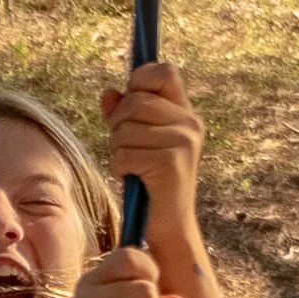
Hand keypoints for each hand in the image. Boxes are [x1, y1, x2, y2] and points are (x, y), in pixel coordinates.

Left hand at [99, 59, 203, 248]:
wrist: (170, 226)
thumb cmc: (150, 182)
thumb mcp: (137, 142)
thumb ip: (123, 114)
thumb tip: (108, 92)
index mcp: (186, 113)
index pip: (165, 71)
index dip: (140, 79)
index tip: (129, 98)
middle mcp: (190, 123)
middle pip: (135, 100)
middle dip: (117, 123)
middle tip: (123, 146)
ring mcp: (183, 143)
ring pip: (126, 128)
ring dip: (116, 149)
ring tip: (130, 166)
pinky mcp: (170, 164)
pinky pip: (124, 153)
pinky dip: (118, 167)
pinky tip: (131, 178)